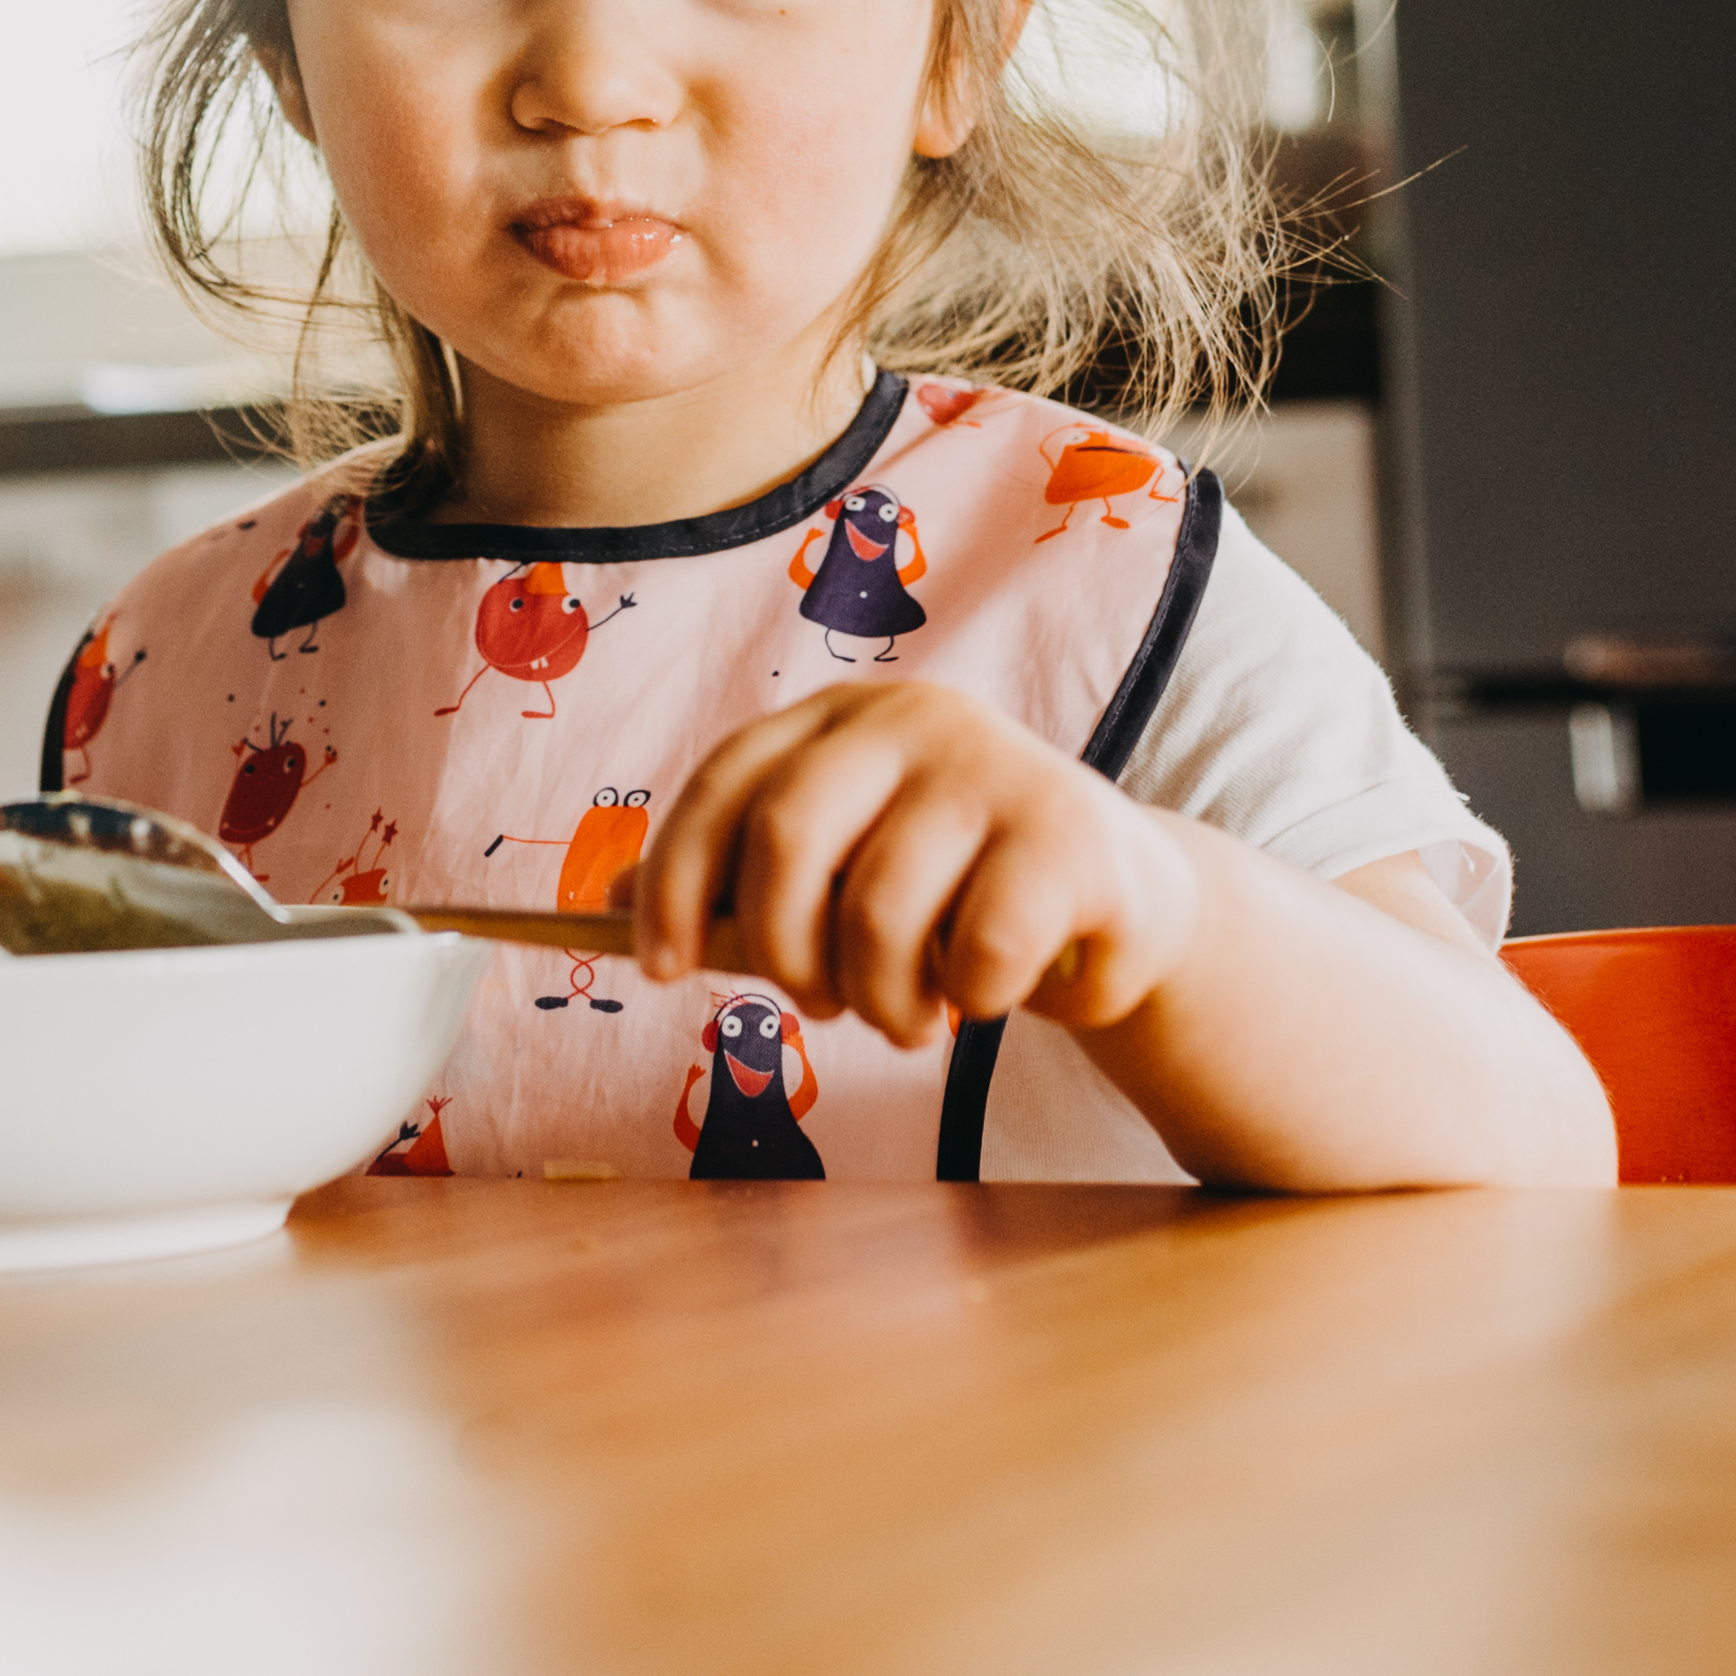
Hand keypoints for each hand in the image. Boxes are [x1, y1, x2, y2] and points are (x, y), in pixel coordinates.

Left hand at [625, 682, 1200, 1044]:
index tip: (661, 970)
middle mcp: (909, 718)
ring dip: (881, 1000)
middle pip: (786, 838)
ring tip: (907, 1016)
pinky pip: (980, 947)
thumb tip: (611, 912)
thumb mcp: (845, 874)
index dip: (676, 882)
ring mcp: (992, 765)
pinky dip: (970, 999)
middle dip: (783, 952)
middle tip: (820, 1005)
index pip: (723, 785)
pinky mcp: (1069, 830)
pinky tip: (987, 993)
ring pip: (879, 911)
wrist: (1124, 900)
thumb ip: (747, 886)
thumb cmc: (956, 892)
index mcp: (837, 719)